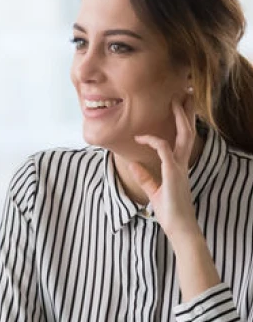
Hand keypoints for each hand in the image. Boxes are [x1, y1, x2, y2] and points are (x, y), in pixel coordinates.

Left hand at [129, 93, 200, 241]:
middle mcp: (182, 163)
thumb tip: (132, 165)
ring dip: (180, 117)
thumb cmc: (168, 212)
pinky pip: (165, 150)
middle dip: (187, 112)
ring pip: (184, 135)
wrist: (178, 227)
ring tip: (176, 101)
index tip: (164, 114)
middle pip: (188, 131)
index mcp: (179, 166)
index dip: (175, 124)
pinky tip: (142, 138)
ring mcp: (180, 167)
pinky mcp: (173, 173)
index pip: (181, 139)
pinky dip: (154, 141)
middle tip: (185, 94)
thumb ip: (144, 177)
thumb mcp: (153, 191)